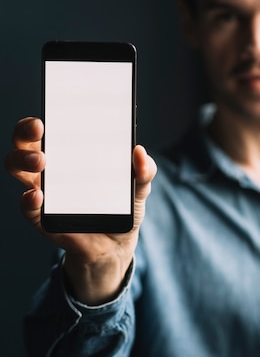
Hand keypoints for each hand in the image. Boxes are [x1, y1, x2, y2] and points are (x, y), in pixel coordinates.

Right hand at [4, 117, 156, 302]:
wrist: (117, 246)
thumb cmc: (121, 208)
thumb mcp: (138, 188)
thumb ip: (144, 171)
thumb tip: (140, 152)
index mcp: (68, 155)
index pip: (45, 130)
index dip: (38, 118)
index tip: (48, 110)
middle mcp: (50, 170)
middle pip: (24, 144)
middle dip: (25, 133)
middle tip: (41, 128)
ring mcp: (44, 193)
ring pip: (18, 170)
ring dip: (23, 160)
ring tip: (41, 161)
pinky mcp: (43, 218)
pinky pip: (28, 207)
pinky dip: (28, 200)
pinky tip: (38, 196)